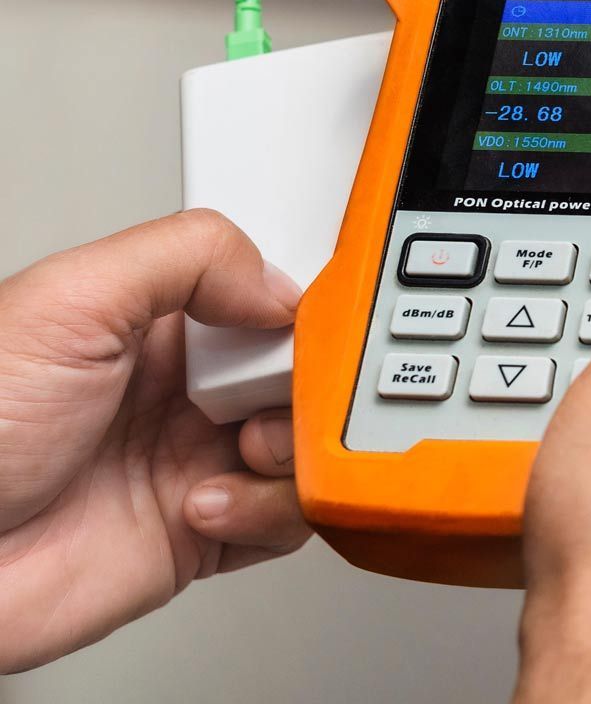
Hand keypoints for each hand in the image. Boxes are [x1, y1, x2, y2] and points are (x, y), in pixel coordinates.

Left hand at [0, 210, 312, 671]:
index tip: (320, 323)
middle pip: (301, 371)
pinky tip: (205, 504)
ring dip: (290, 451)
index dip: (303, 308)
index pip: (268, 295)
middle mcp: (182, 390)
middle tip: (272, 395)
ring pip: (307, 446)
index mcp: (156, 323)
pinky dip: (267, 513)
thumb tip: (280, 282)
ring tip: (239, 451)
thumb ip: (187, 256)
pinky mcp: (205, 534)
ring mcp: (194, 461)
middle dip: (308, 384)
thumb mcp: (69, 300)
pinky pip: (287, 521)